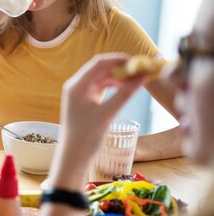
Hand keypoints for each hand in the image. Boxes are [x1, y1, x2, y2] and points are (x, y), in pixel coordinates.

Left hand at [58, 53, 143, 168]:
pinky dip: (115, 85)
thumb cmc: (86, 137)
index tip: (138, 62)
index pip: (98, 64)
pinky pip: (102, 86)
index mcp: (76, 86)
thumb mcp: (107, 114)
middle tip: (142, 70)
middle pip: (101, 68)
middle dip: (121, 67)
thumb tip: (142, 78)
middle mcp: (76, 86)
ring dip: (119, 76)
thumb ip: (125, 94)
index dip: (118, 59)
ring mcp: (81, 92)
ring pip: (103, 77)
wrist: (74, 156)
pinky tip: (128, 87)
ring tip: (138, 79)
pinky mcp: (86, 100)